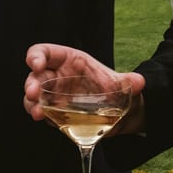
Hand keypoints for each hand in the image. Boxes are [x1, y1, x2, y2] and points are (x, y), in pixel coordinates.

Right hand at [23, 43, 146, 135]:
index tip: (36, 64)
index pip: (47, 52)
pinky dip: (41, 115)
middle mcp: (58, 76)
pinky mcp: (55, 112)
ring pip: (34, 96)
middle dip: (31, 83)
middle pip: (36, 75)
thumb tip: (140, 82)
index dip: (37, 56)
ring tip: (38, 112)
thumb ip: (130, 82)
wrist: (121, 113)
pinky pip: (42, 112)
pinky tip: (44, 119)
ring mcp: (54, 95)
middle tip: (34, 93)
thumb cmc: (116, 89)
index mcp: (71, 61)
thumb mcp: (123, 84)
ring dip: (32, 103)